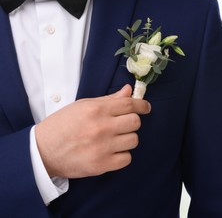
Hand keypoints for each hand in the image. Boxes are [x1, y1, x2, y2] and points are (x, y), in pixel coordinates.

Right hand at [35, 84, 150, 177]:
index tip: (145, 107)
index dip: (142, 105)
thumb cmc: (62, 125)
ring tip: (114, 138)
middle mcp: (101, 128)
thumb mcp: (82, 106)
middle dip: (132, 121)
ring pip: (133, 140)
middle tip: (123, 124)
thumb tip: (129, 91)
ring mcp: (102, 147)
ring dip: (127, 138)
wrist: (42, 151)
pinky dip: (122, 155)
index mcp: (96, 110)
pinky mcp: (101, 164)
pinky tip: (111, 151)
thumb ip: (108, 100)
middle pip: (135, 122)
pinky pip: (127, 158)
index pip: (129, 104)